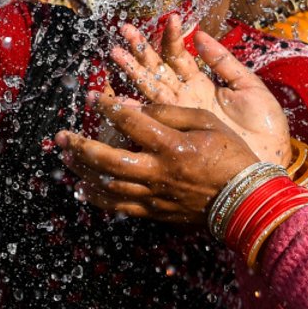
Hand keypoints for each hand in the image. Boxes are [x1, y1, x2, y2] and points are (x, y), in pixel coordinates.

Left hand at [57, 97, 260, 224]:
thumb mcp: (207, 122)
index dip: (107, 108)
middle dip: (80, 146)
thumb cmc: (231, 155)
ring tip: (66, 158)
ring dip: (83, 171)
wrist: (247, 201)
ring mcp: (154, 195)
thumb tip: (137, 108)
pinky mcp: (154, 211)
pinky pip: (119, 207)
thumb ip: (170, 113)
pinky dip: (98, 198)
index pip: (130, 123)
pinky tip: (83, 190)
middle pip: (107, 159)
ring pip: (108, 185)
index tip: (90, 97)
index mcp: (172, 145)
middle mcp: (158, 171)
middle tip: (60, 136)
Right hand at [108, 16, 290, 164]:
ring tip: (115, 52)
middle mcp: (185, 98)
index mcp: (202, 84)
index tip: (168, 18)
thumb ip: (224, 62)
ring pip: (149, 89)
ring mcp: (178, 115)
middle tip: (124, 30)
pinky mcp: (175, 134)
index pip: (180, 56)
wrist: (267, 164)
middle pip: (157, 69)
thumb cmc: (264, 126)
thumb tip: (201, 35)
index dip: (172, 38)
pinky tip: (121, 97)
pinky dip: (135, 109)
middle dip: (140, 50)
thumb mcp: (249, 87)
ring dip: (132, 71)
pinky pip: (151, 118)